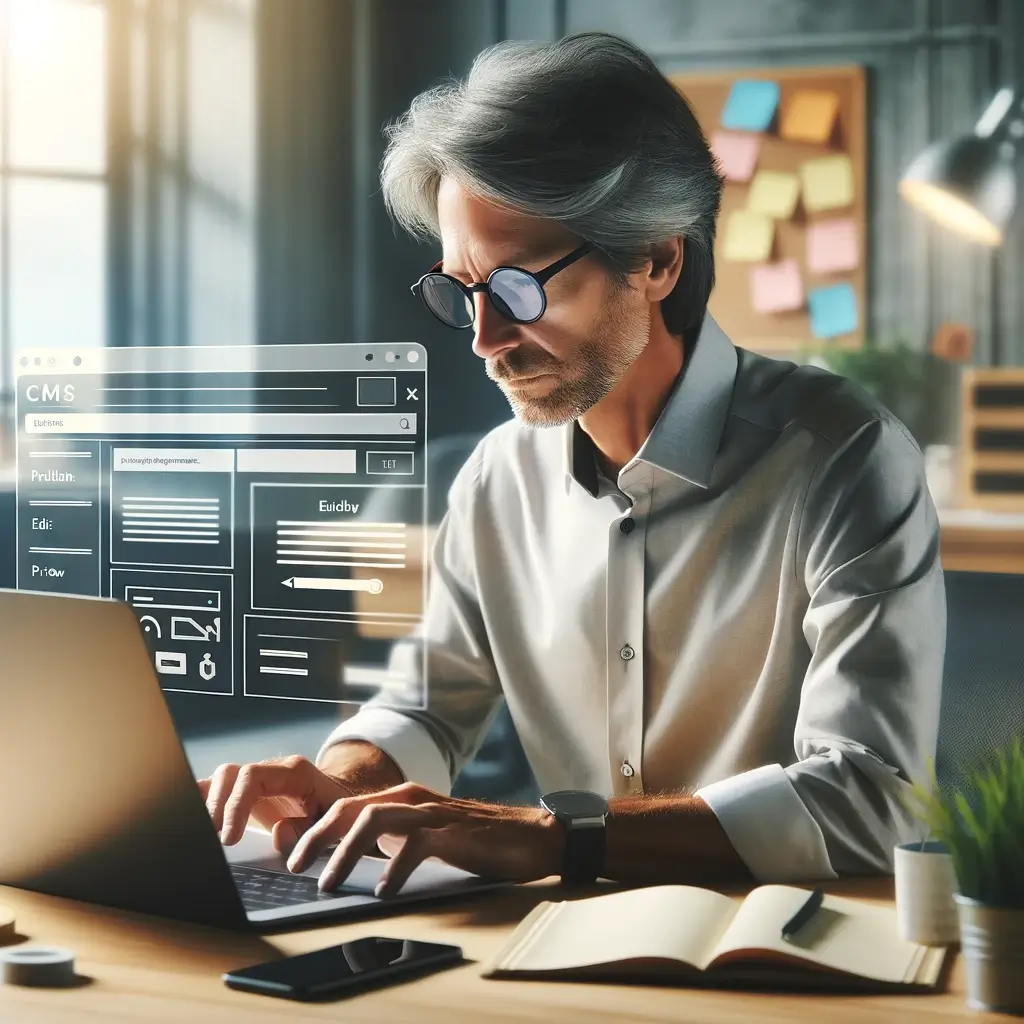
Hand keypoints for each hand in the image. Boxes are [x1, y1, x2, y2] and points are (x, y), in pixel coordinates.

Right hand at [197, 755, 361, 852]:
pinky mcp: (245, 794)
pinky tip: (192, 823)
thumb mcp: (334, 821)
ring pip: (218, 780)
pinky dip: (202, 804)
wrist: (339, 800)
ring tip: (200, 834)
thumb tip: (279, 834)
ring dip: (205, 805)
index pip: (252, 777)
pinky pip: (217, 791)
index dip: (235, 805)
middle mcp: (269, 771)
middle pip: (229, 774)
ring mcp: (254, 781)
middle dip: (214, 805)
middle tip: (211, 838)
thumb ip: (309, 829)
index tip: (229, 839)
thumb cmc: (337, 810)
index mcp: (292, 772)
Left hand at [285, 782, 564, 896]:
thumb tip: (348, 861)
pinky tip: (384, 890)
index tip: (293, 858)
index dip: (314, 830)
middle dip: (317, 836)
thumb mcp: (423, 837)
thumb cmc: (474, 840)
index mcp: (401, 799)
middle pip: (350, 808)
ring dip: (344, 851)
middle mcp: (412, 799)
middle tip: (296, 867)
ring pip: (374, 819)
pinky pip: (415, 844)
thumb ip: (391, 840)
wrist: (528, 836)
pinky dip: (394, 868)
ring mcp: (432, 813)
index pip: (345, 807)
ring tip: (328, 881)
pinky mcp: (453, 832)